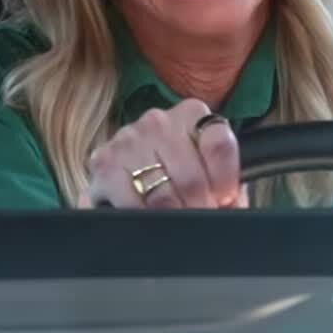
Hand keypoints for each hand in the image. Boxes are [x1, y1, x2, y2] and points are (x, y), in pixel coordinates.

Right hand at [79, 98, 243, 208]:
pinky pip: (132, 203)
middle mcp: (157, 120)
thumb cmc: (177, 170)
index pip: (219, 145)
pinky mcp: (103, 164)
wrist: (134, 169)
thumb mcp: (209, 170)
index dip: (225, 182)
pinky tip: (150, 217)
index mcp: (191, 113)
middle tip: (198, 216)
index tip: (224, 199)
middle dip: (198, 206)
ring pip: (162, 193)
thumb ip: (227, 183)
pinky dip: (145, 217)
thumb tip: (229, 207)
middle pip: (191, 177)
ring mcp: (127, 140)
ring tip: (176, 219)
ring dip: (173, 215)